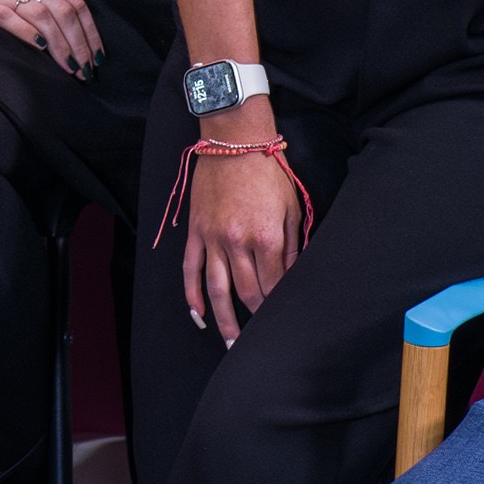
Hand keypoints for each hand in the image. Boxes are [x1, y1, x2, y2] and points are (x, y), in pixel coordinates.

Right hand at [0, 0, 100, 76]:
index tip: (97, 55)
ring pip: (43, 16)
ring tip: (70, 68)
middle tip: (87, 70)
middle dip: (80, 44)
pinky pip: (8, 17)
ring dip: (61, 45)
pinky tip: (40, 49)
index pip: (74, 1)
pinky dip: (27, 33)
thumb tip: (73, 30)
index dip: (90, 31)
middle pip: (63, 11)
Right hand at [177, 140, 304, 341]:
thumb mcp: (292, 207)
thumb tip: (290, 277)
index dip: (279, 303)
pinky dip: (192, 294)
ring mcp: (213, 238)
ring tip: (230, 342)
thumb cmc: (268, 172)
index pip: (274, 283)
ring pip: (217, 288)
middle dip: (256, 316)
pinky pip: (191, 269)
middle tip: (262, 335)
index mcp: (267, 236)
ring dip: (224, 319)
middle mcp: (238, 242)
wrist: (235, 141)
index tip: (284, 316)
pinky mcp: (196, 231)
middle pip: (247, 291)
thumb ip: (292, 246)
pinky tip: (198, 314)